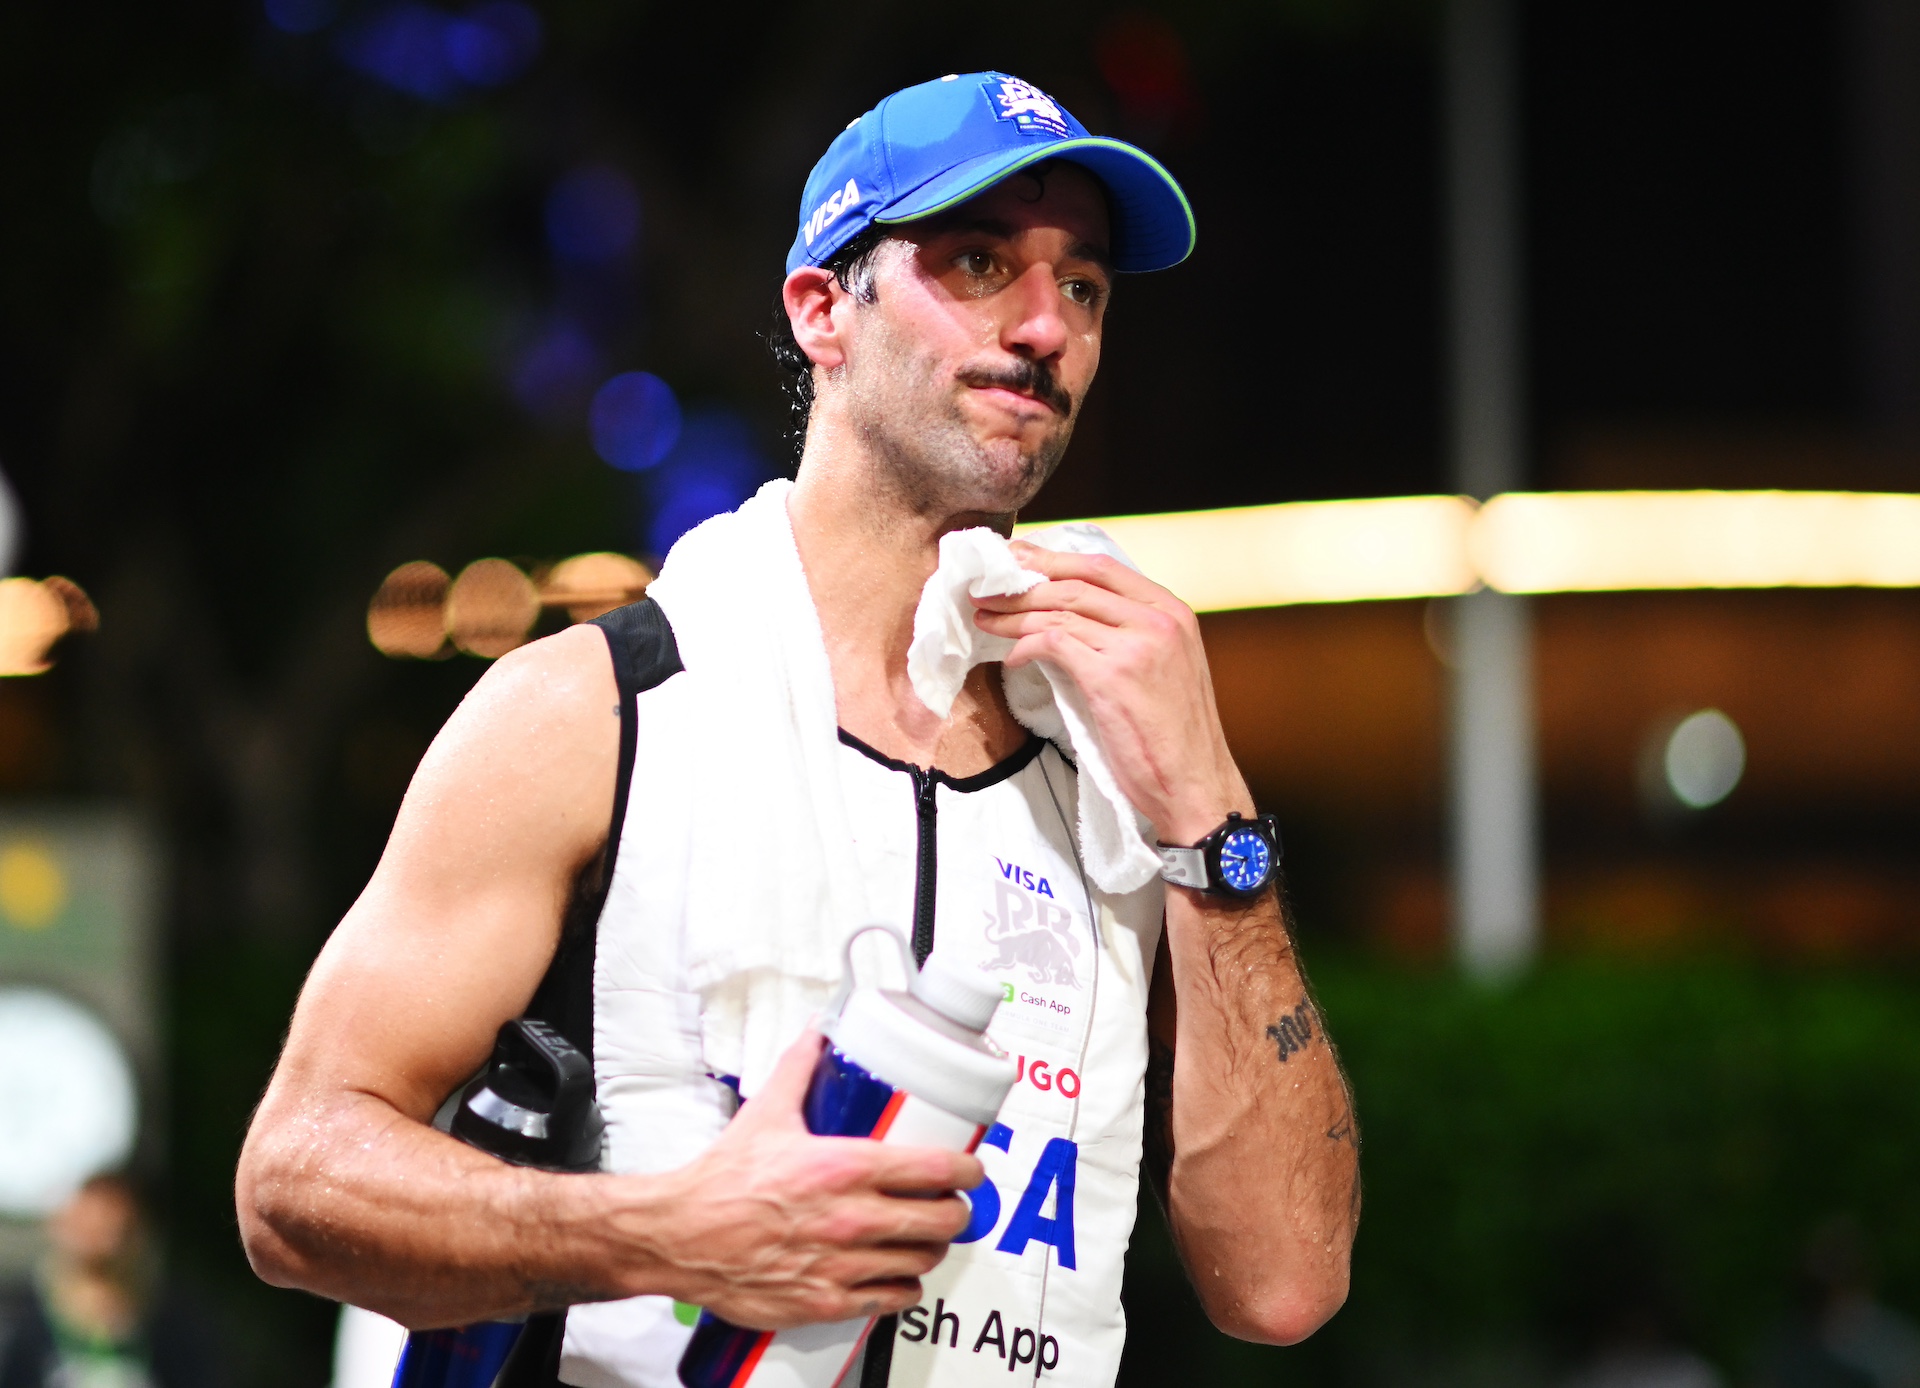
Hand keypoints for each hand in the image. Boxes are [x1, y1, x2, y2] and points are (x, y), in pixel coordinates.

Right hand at [640, 1032, 981, 1329]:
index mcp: (844, 1168)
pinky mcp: (827, 1301)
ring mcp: (842, 1265)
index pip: (935, 1168)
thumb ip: (799, 1067)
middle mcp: (850, 1219)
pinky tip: (896, 1272)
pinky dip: (903, 1286)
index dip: (967, 1169)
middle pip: (942, 1220)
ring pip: (922, 1260)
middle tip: (950, 1203)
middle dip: (956, 1211)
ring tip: (923, 1235)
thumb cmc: (720, 1182)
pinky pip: (892, 1298)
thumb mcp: (767, 1112)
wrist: (680, 1236)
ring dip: (930, 1247)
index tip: (970, 1168)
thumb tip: (818, 1032)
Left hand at [971, 541, 1252, 843]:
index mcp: (1173, 611)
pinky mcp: (1112, 676)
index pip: (1102, 567)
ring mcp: (1137, 646)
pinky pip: (1054, 643)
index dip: (1054, 560)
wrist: (1194, 785)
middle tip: (987, 586)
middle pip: (1076, 582)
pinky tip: (1013, 658)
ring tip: (985, 618)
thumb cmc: (1174, 736)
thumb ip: (1130, 635)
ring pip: (1060, 610)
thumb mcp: (1164, 668)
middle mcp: (1158, 620)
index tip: (1019, 560)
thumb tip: (1072, 619)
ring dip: (1014, 613)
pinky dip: (1026, 646)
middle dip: (1025, 580)